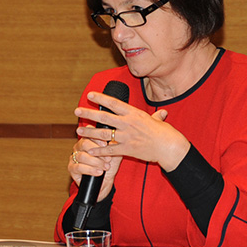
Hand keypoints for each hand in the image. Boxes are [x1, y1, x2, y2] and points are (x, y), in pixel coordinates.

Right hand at [67, 130, 119, 201]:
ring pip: (81, 156)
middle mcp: (79, 147)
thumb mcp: (115, 155)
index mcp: (88, 140)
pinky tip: (98, 172)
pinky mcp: (71, 168)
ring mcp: (74, 157)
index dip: (97, 138)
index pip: (89, 133)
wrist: (104, 183)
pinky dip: (90, 170)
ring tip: (105, 167)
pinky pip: (78, 167)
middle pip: (83, 143)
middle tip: (108, 159)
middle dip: (97, 151)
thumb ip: (115, 146)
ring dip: (95, 162)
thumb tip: (116, 138)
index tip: (105, 144)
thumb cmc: (109, 167)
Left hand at [74, 91, 190, 172]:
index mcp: (133, 113)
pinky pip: (109, 151)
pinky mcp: (127, 149)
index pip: (113, 103)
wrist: (169, 147)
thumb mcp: (158, 121)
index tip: (90, 95)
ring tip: (78, 131)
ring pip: (103, 134)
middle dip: (88, 114)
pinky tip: (90, 151)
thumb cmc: (165, 134)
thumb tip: (162, 112)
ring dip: (89, 132)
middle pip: (103, 117)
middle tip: (76, 111)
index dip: (100, 98)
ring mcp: (126, 137)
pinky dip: (99, 151)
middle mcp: (127, 123)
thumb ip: (156, 117)